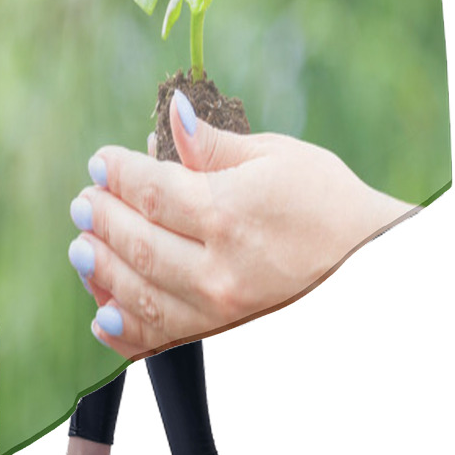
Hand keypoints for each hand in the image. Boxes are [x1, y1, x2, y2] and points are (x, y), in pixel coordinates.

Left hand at [68, 91, 415, 358]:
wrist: (372, 269)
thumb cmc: (327, 203)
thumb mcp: (277, 157)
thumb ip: (213, 145)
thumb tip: (173, 112)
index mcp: (229, 210)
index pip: (150, 188)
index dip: (117, 172)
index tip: (100, 162)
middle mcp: (218, 267)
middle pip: (135, 241)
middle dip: (100, 217)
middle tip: (83, 201)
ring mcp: (218, 312)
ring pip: (137, 293)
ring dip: (100, 270)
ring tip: (82, 248)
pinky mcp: (223, 339)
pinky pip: (160, 342)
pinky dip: (124, 331)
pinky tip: (103, 314)